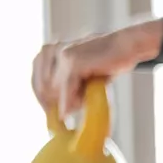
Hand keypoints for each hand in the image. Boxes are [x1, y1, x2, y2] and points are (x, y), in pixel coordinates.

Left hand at [31, 21, 162, 117]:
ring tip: (84, 101)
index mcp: (48, 51)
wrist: (127, 46)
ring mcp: (61, 55)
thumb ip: (67, 88)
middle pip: (42, 88)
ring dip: (67, 102)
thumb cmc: (107, 62)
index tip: (51, 115)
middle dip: (54, 103)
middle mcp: (50, 50)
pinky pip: (66, 88)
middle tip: (70, 112)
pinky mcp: (73, 61)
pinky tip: (72, 111)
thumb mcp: (81, 76)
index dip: (43, 101)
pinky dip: (68, 102)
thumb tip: (59, 113)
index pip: (36, 81)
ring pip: (54, 90)